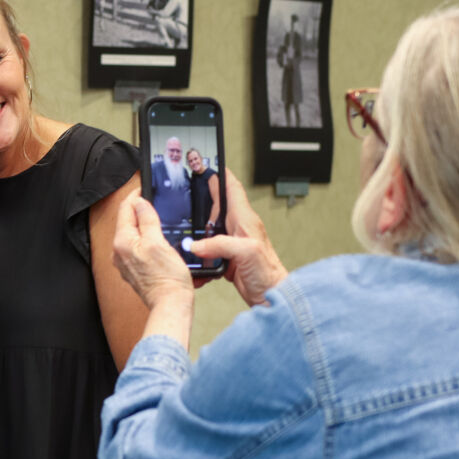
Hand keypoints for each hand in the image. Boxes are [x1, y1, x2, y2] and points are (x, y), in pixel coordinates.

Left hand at [112, 195, 194, 313]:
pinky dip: (145, 238)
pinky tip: (157, 239)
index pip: (125, 210)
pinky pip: (136, 247)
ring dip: (143, 224)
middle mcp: (118, 252)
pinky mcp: (134, 269)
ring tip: (157, 217)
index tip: (144, 187)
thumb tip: (140, 202)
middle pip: (127, 222)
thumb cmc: (167, 278)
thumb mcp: (158, 242)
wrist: (171, 305)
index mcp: (122, 242)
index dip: (136, 196)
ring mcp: (125, 262)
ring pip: (132, 234)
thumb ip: (147, 220)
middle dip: (139, 210)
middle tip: (154, 200)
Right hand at [187, 171, 286, 305]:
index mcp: (245, 220)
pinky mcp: (227, 257)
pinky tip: (193, 247)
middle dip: (206, 194)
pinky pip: (210, 244)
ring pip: (212, 224)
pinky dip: (200, 243)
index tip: (211, 163)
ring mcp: (233, 242)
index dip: (222, 174)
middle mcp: (239, 228)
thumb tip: (197, 245)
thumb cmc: (268, 273)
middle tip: (191, 186)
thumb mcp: (245, 252)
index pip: (233, 189)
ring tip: (188, 217)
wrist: (270, 295)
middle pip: (220, 204)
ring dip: (200, 221)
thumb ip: (220, 244)